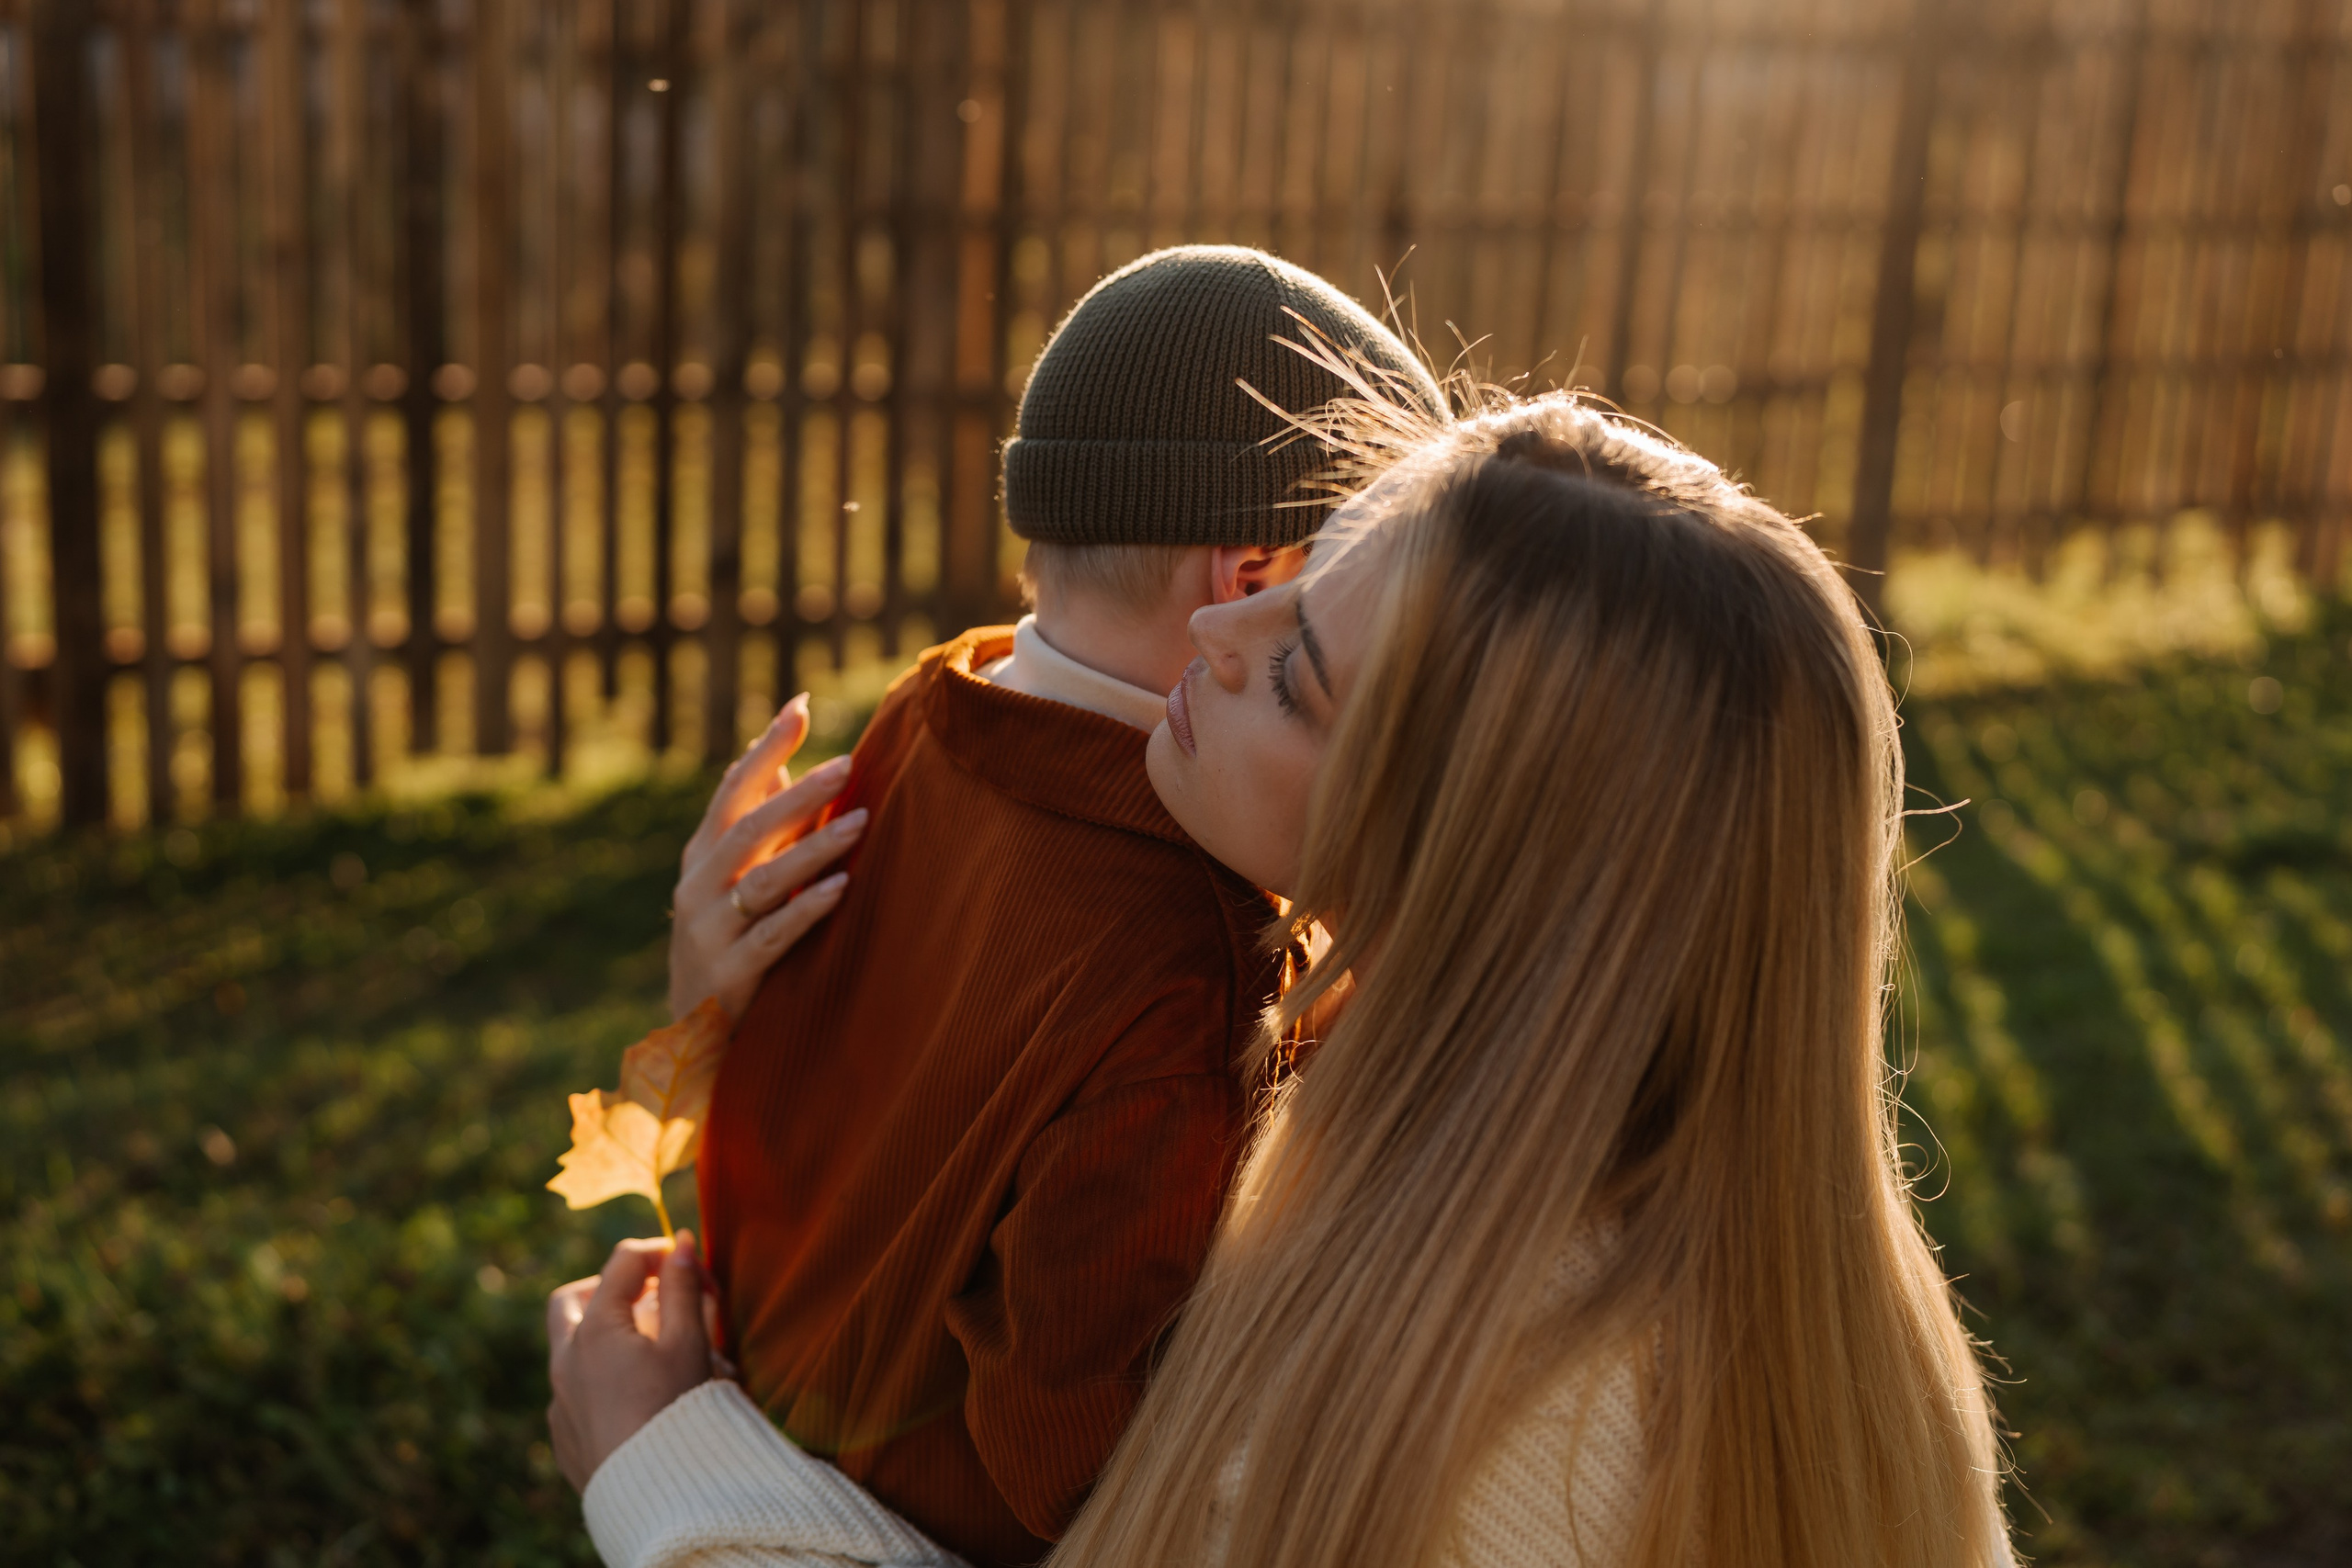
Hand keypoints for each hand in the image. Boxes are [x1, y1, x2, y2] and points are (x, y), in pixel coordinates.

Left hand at [546, 1232, 714, 1492]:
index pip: (623, 1264)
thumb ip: (683, 1288)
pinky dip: (600, 1380)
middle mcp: (565, 1361)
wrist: (655, 1496)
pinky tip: (637, 1398)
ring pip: (570, 1350)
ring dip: (604, 1337)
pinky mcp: (563, 1437)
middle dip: (605, 1289)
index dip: (661, 1254)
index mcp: (594, 1330)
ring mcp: (558, 1401)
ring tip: (651, 1352)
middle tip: (645, 1298)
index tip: (691, 1266)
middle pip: (569, 1301)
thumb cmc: (676, 1412)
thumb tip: (681, 1242)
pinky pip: (574, 1393)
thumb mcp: (688, 1344)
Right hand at [670, 695, 868, 1021]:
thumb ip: (755, 823)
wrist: (692, 1031)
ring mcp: (709, 929)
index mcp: (703, 854)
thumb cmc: (726, 938)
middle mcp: (699, 884)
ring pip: (764, 879)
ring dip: (813, 848)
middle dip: (799, 794)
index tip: (800, 707)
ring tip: (861, 822)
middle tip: (848, 765)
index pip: (733, 791)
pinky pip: (772, 935)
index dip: (765, 749)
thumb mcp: (731, 879)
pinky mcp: (729, 973)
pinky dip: (806, 910)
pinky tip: (841, 888)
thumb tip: (785, 761)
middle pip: (749, 828)